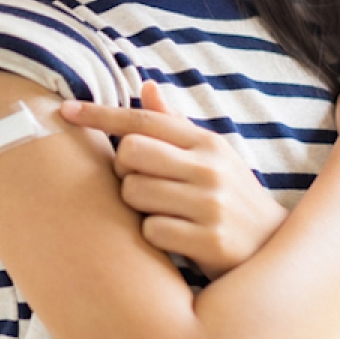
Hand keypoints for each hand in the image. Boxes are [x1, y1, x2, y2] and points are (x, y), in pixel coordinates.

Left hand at [59, 81, 287, 278]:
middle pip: (130, 151)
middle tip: (141, 184)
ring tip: (164, 214)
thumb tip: (147, 85)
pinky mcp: (210, 241)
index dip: (99, 114)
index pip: (142, 119)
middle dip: (124, 169)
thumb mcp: (212, 157)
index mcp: (207, 142)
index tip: (65, 110)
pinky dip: (155, 237)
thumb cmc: (231, 200)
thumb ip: (176, 125)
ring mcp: (211, 204)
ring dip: (138, 207)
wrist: (275, 253)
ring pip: (135, 192)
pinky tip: (177, 240)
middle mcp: (211, 167)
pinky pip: (151, 231)